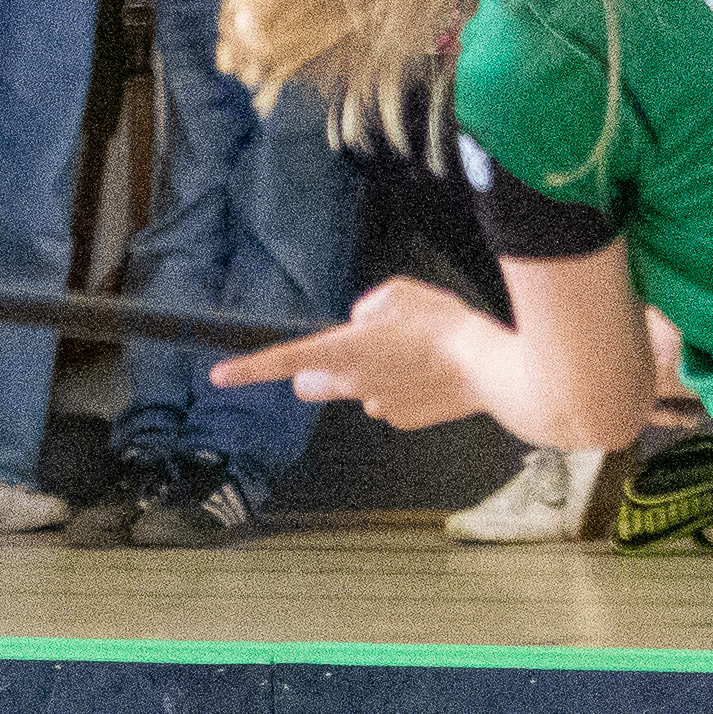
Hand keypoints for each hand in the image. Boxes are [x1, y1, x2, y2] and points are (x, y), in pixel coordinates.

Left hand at [207, 275, 501, 429]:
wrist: (493, 370)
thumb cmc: (448, 328)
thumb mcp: (402, 294)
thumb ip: (370, 306)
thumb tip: (361, 321)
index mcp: (347, 350)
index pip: (286, 360)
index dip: (249, 368)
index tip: (219, 375)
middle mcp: (355, 383)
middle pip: (312, 384)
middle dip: (315, 374)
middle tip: (338, 356)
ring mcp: (378, 406)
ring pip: (358, 390)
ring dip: (371, 374)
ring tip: (413, 355)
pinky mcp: (404, 419)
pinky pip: (391, 400)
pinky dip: (402, 388)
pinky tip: (430, 373)